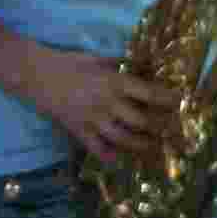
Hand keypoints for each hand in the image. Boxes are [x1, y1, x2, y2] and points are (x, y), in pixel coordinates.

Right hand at [28, 47, 170, 159]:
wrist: (37, 75)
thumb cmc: (68, 63)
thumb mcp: (96, 59)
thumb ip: (118, 65)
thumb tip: (139, 67)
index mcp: (114, 82)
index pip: (148, 93)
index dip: (167, 98)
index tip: (179, 101)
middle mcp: (107, 103)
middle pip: (141, 121)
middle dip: (158, 126)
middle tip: (169, 129)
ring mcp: (93, 120)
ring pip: (124, 139)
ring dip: (141, 144)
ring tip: (151, 146)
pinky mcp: (79, 131)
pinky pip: (98, 149)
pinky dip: (110, 156)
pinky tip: (120, 158)